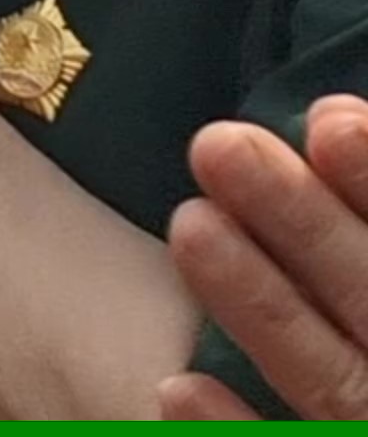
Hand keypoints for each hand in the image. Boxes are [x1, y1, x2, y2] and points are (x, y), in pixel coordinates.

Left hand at [163, 96, 367, 418]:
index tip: (328, 120)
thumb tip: (337, 121)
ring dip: (264, 309)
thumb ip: (366, 220)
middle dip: (307, 225)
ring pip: (332, 384)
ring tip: (190, 225)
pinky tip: (176, 386)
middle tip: (220, 144)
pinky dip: (237, 434)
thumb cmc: (364, 316)